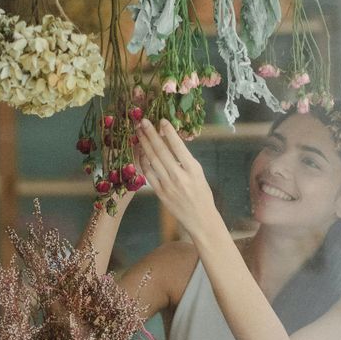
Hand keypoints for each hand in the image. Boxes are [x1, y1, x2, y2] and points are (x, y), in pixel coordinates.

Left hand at [135, 118, 218, 237]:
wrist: (200, 218)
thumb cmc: (202, 194)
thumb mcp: (199, 174)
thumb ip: (185, 160)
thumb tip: (171, 142)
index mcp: (193, 169)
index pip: (178, 147)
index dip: (169, 132)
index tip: (162, 120)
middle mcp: (180, 176)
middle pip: (161, 151)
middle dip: (151, 134)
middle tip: (143, 121)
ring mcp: (168, 185)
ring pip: (152, 161)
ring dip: (144, 145)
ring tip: (139, 133)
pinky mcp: (160, 193)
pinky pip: (148, 174)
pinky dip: (143, 162)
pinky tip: (140, 151)